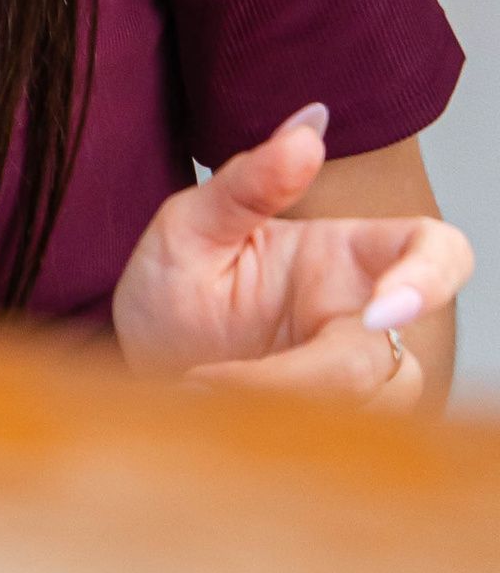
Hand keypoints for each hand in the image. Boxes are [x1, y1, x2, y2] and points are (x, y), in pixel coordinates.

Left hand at [113, 107, 472, 408]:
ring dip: (288, 412)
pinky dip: (280, 439)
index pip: (436, 252)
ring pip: (374, 410)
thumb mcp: (192, 222)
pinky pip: (340, 447)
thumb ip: (249, 180)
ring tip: (196, 392)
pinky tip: (215, 421)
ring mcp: (350, 377)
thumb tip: (308, 125)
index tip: (378, 313)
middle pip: (392, 357)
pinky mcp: (331, 429)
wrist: (136, 360)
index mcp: (345, 255)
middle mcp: (360, 317)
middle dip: (309, 378)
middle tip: (211, 379)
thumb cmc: (173, 282)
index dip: (430, 280)